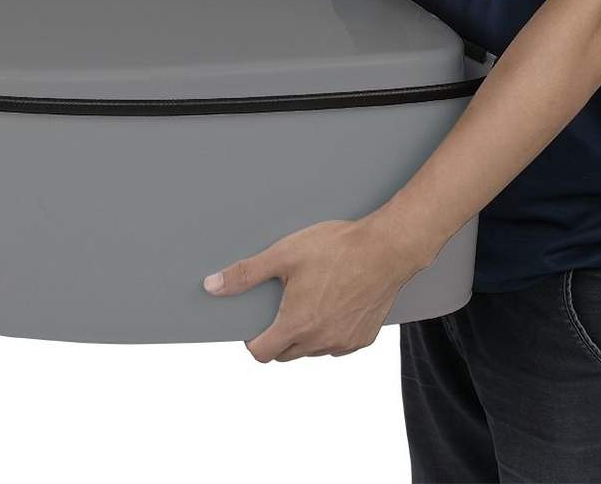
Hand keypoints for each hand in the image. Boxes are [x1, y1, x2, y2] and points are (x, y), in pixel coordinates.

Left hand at [202, 213, 426, 362]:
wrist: (387, 248)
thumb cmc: (337, 248)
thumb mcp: (284, 254)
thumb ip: (246, 273)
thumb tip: (212, 286)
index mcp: (297, 324)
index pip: (262, 353)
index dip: (252, 340)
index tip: (254, 324)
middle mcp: (320, 341)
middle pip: (286, 353)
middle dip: (278, 335)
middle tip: (283, 303)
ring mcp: (344, 343)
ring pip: (312, 350)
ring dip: (305, 334)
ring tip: (310, 299)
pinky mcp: (364, 338)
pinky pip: (337, 345)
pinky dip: (330, 332)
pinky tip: (334, 304)